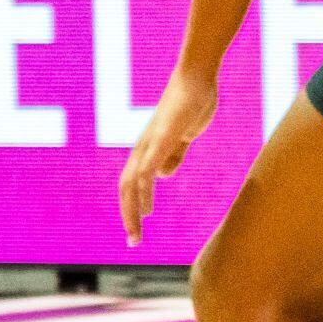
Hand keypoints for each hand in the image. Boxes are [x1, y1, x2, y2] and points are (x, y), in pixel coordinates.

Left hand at [117, 67, 219, 241]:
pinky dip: (143, 191)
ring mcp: (150, 143)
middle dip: (127, 216)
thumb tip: (163, 174)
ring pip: (131, 182)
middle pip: (125, 187)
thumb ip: (174, 154)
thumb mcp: (182, 135)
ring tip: (136, 234)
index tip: (137, 230)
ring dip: (131, 211)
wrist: (197, 79)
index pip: (131, 182)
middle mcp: (143, 148)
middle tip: (132, 242)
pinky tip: (147, 209)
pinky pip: (147, 169)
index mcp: (148, 148)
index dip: (132, 206)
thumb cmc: (191, 103)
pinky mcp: (161, 139)